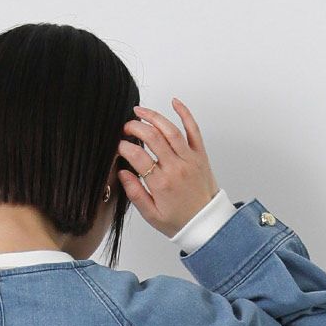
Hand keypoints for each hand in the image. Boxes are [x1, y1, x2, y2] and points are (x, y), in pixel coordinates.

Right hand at [116, 98, 218, 238]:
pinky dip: (184, 113)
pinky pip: (193, 129)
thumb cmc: (178, 221)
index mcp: (162, 184)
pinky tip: (174, 102)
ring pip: (170, 130)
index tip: (119, 147)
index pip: (138, 157)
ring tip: (139, 111)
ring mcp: (189, 158)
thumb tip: (123, 173)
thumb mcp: (151, 215)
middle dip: (136, 127)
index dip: (125, 148)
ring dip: (153, 116)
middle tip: (126, 127)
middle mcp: (176, 167)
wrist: (206, 223)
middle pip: (153, 138)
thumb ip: (135, 193)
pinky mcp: (200, 154)